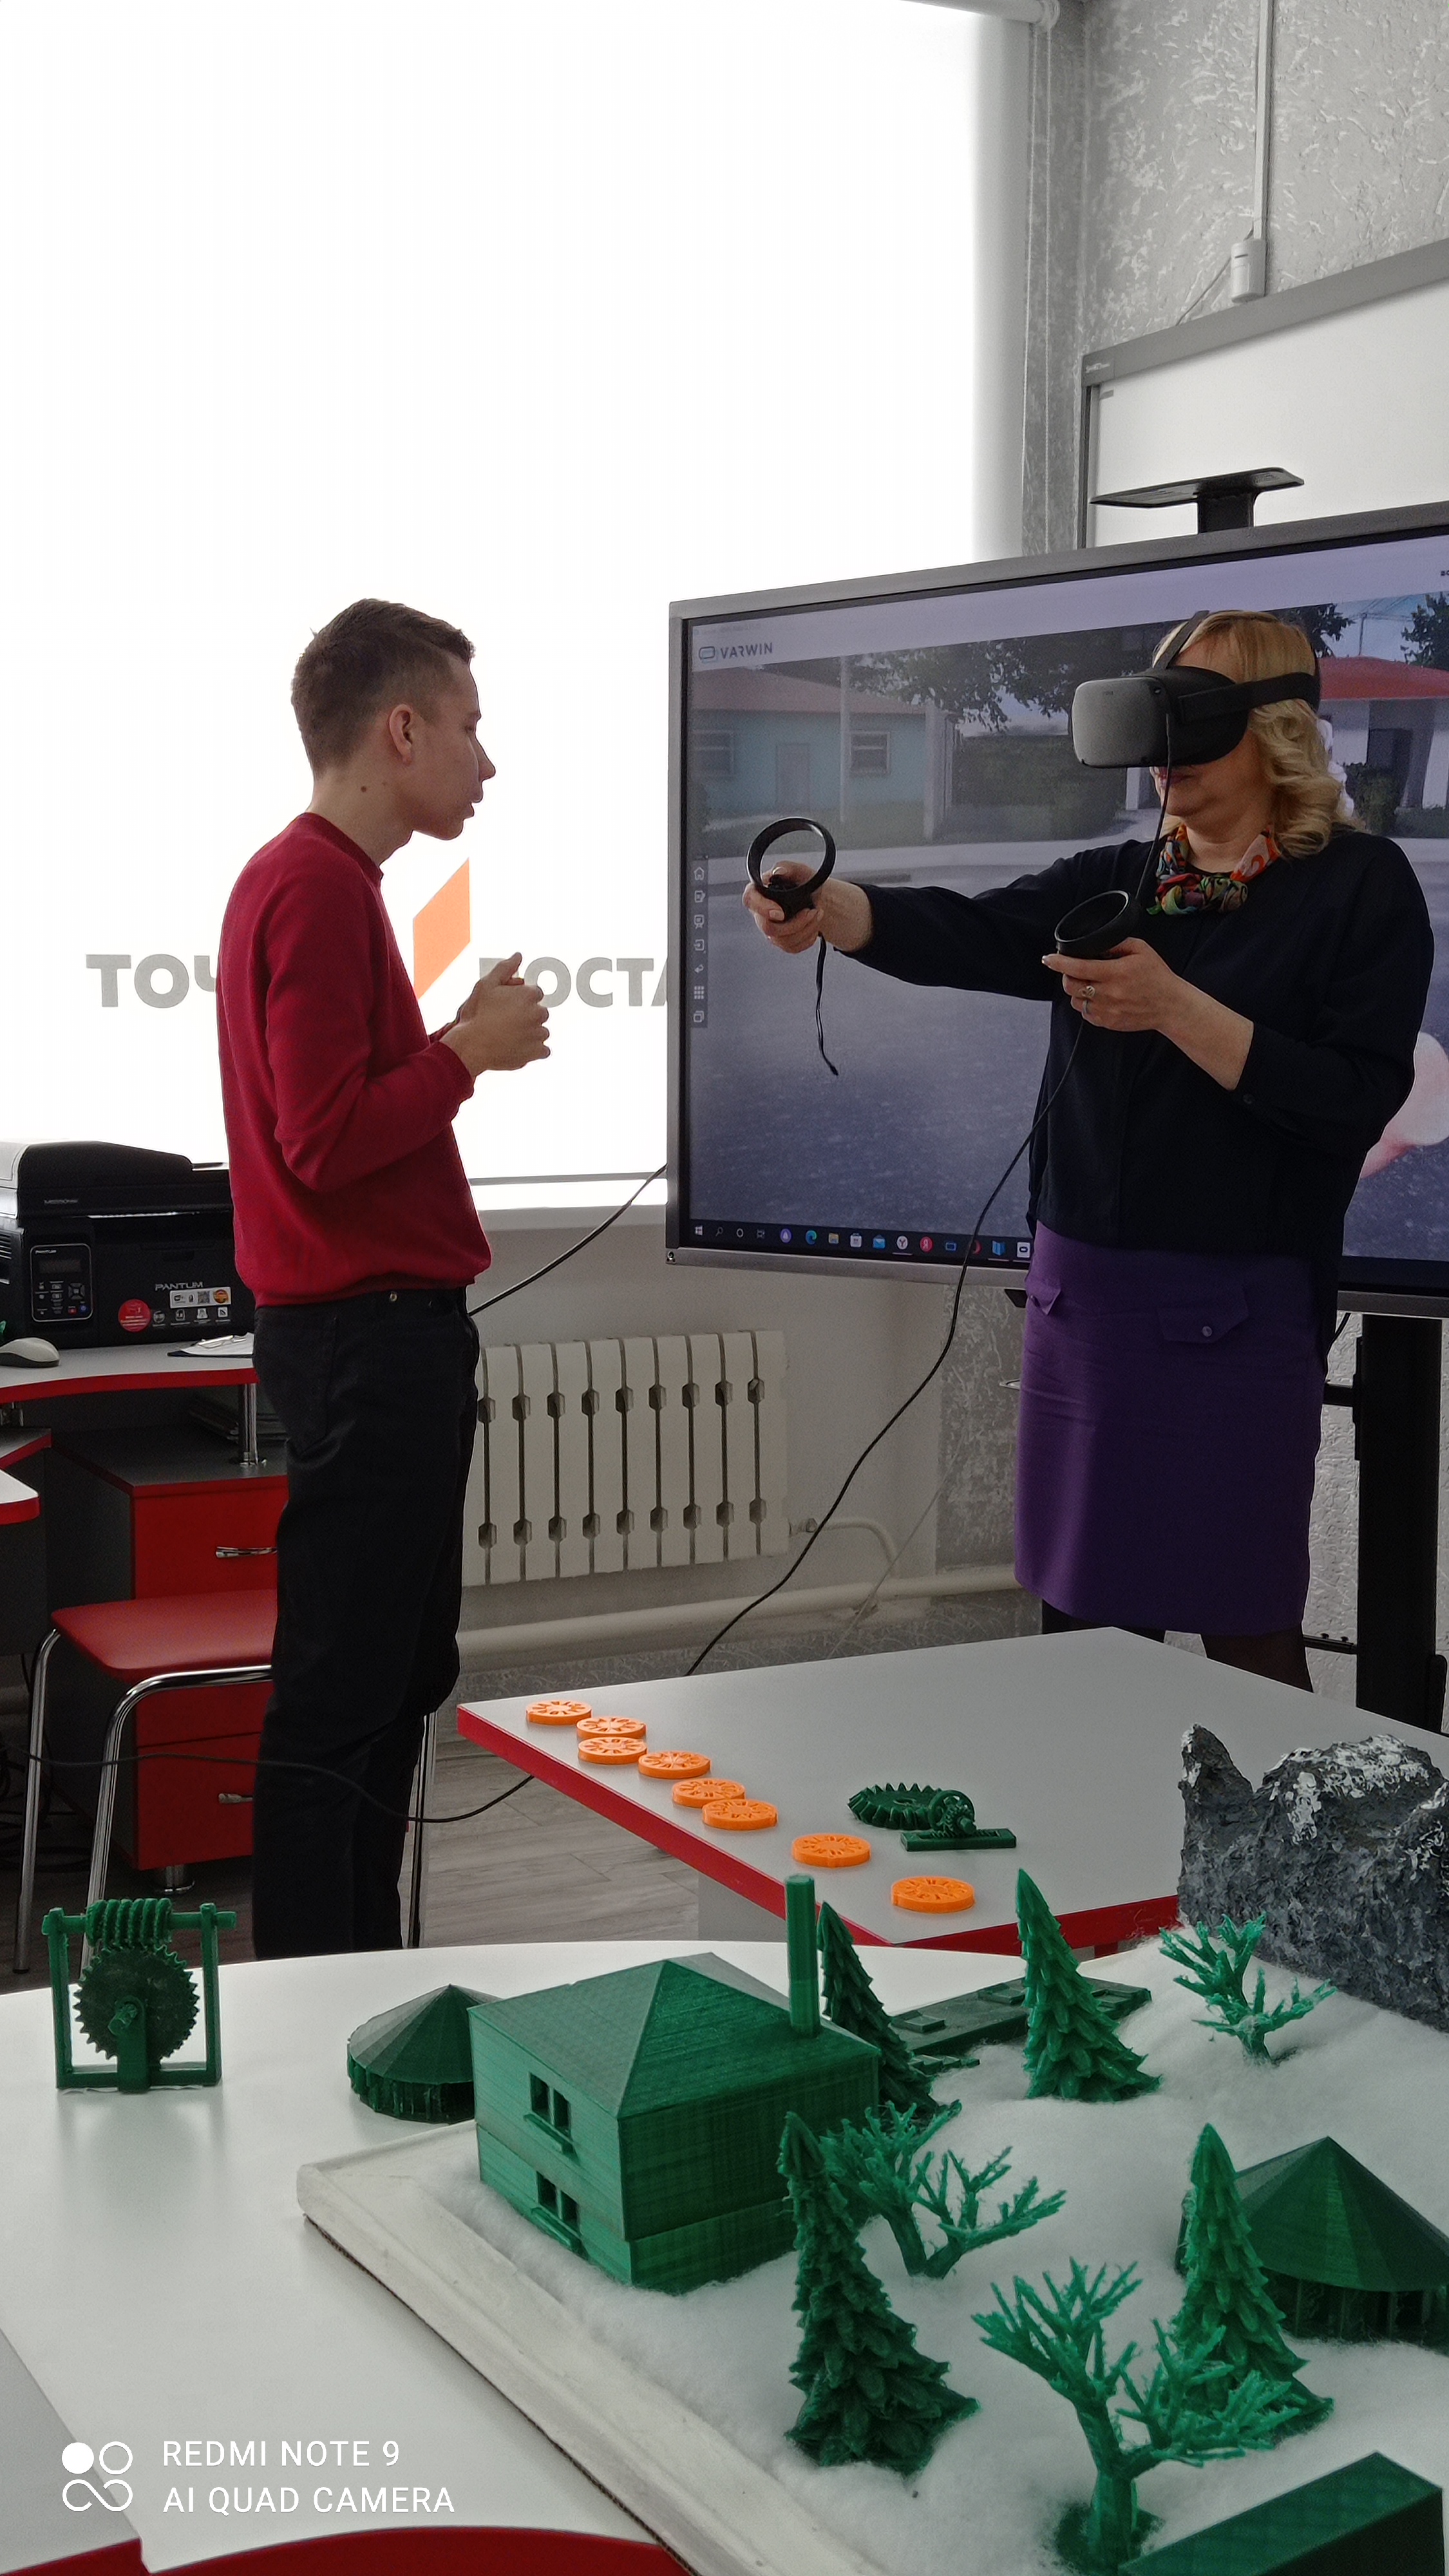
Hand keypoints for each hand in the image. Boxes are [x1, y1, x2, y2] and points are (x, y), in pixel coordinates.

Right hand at [442, 954, 549, 1075]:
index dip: (521, 999)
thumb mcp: (486, 984)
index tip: (508, 1007)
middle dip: (528, 1016)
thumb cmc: (477, 1013)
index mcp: (529, 995)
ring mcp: (539, 1033)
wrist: (472, 1045)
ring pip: (541, 1031)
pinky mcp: (537, 1051)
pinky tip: (517, 1048)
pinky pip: (543, 1050)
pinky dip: (533, 1050)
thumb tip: (518, 956)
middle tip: (506, 1023)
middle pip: (539, 1012)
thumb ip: (505, 968)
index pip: (535, 993)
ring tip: (509, 1037)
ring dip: (531, 1033)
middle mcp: (538, 1013)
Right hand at [742, 863, 872, 955]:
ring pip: (782, 941)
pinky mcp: (781, 942)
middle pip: (768, 928)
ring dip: (806, 929)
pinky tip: (813, 926)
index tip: (780, 913)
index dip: (763, 909)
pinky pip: (792, 948)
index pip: (750, 900)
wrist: (817, 898)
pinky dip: (807, 938)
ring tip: (817, 914)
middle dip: (794, 923)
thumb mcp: (799, 870)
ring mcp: (770, 929)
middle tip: (811, 911)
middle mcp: (761, 913)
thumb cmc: (804, 882)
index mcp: (759, 892)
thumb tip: (778, 872)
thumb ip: (787, 867)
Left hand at [1043, 937, 1253, 1088]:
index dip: (1059, 962)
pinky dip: (1087, 1004)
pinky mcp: (1108, 1023)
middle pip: (1071, 986)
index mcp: (1115, 972)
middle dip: (1066, 976)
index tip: (1048, 958)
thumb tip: (1095, 945)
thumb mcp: (1140, 950)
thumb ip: (1116, 944)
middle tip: (1072, 970)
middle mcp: (1108, 993)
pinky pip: (1086, 1014)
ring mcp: (1107, 1011)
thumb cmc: (1157, 975)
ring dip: (1077, 991)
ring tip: (1089, 983)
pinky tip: (1098, 997)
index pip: (1078, 967)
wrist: (1170, 1006)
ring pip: (1076, 1001)